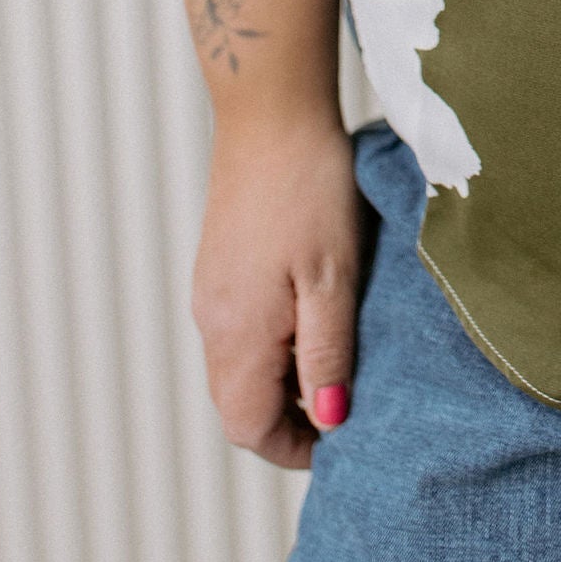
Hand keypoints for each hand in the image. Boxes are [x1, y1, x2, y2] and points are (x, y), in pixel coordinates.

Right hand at [190, 109, 360, 468]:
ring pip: (239, 368)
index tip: (343, 439)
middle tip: (348, 403)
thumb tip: (331, 422)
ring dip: (284, 379)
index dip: (295, 446)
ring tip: (339, 359)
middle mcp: (213, 321)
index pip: (248, 427)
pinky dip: (274, 345)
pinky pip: (240, 331)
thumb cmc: (310, 191)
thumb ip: (328, 356)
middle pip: (239, 403)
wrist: (272, 114)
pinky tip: (315, 315)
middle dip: (290, 418)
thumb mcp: (334, 280)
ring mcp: (212, 292)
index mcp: (236, 334)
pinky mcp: (220, 267)